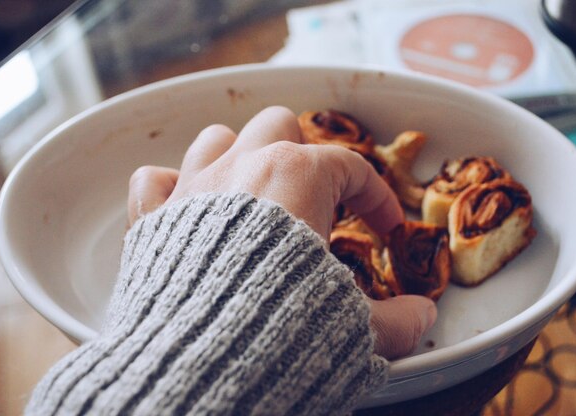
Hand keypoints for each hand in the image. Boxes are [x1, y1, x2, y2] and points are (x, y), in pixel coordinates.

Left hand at [127, 106, 435, 358]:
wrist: (202, 361)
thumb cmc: (282, 331)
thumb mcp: (356, 328)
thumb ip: (399, 321)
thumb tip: (423, 317)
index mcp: (298, 179)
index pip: (351, 169)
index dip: (376, 197)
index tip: (385, 226)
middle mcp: (242, 168)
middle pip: (277, 127)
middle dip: (301, 156)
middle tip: (314, 200)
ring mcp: (191, 189)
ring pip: (216, 139)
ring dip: (236, 158)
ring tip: (251, 196)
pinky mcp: (151, 221)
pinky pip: (154, 180)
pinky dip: (171, 190)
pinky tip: (186, 214)